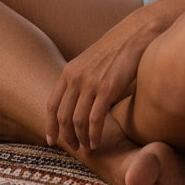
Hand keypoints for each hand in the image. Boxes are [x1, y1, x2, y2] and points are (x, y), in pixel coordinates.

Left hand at [45, 10, 157, 151]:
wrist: (134, 36)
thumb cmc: (115, 52)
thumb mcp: (90, 63)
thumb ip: (81, 80)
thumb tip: (77, 103)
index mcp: (69, 72)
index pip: (52, 104)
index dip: (50, 125)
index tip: (51, 140)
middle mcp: (75, 78)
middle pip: (63, 116)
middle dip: (67, 136)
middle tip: (76, 148)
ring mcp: (90, 83)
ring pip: (77, 121)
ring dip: (81, 139)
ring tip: (88, 148)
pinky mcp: (107, 88)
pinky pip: (95, 119)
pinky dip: (94, 134)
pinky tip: (97, 142)